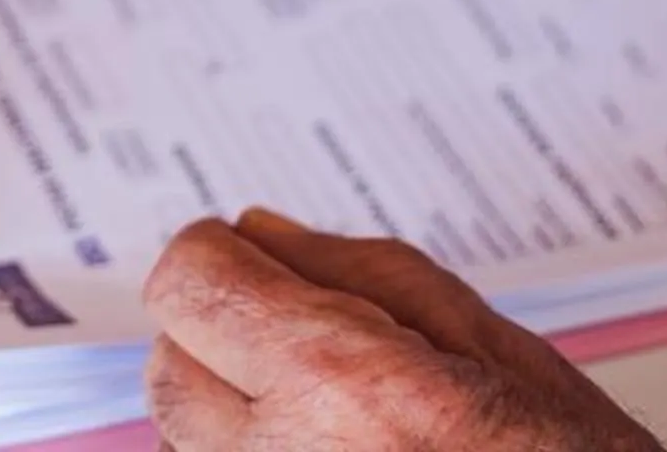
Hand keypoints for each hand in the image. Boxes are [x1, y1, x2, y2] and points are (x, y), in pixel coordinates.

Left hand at [142, 211, 660, 451]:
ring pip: (187, 439)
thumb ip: (360, 275)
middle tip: (302, 344)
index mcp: (343, 386)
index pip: (189, 282)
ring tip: (333, 421)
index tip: (248, 261)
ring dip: (234, 414)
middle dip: (223, 339)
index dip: (219, 260)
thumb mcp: (492, 346)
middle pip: (174, 366)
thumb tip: (261, 234)